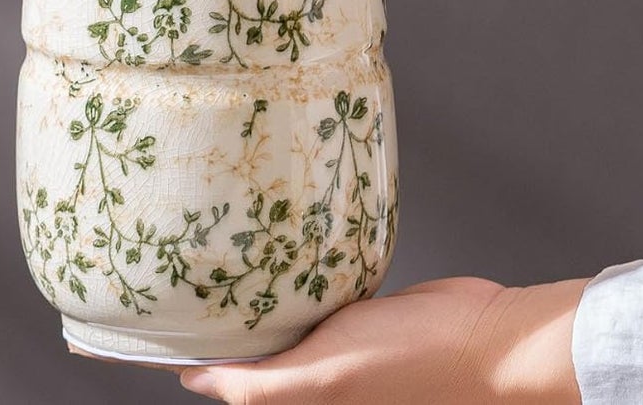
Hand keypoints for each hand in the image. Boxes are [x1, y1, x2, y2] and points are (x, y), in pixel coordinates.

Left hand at [179, 276, 587, 403]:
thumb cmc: (411, 362)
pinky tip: (280, 251)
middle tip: (185, 272)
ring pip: (280, 318)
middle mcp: (313, 376)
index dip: (192, 353)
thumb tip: (194, 380)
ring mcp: (337, 343)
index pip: (229, 378)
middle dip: (220, 317)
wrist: (483, 337)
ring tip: (221, 256)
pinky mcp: (359, 313)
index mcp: (299, 399)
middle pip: (251, 348)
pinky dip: (295, 279)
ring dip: (257, 293)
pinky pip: (314, 296)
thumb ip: (261, 384)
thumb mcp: (323, 377)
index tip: (158, 320)